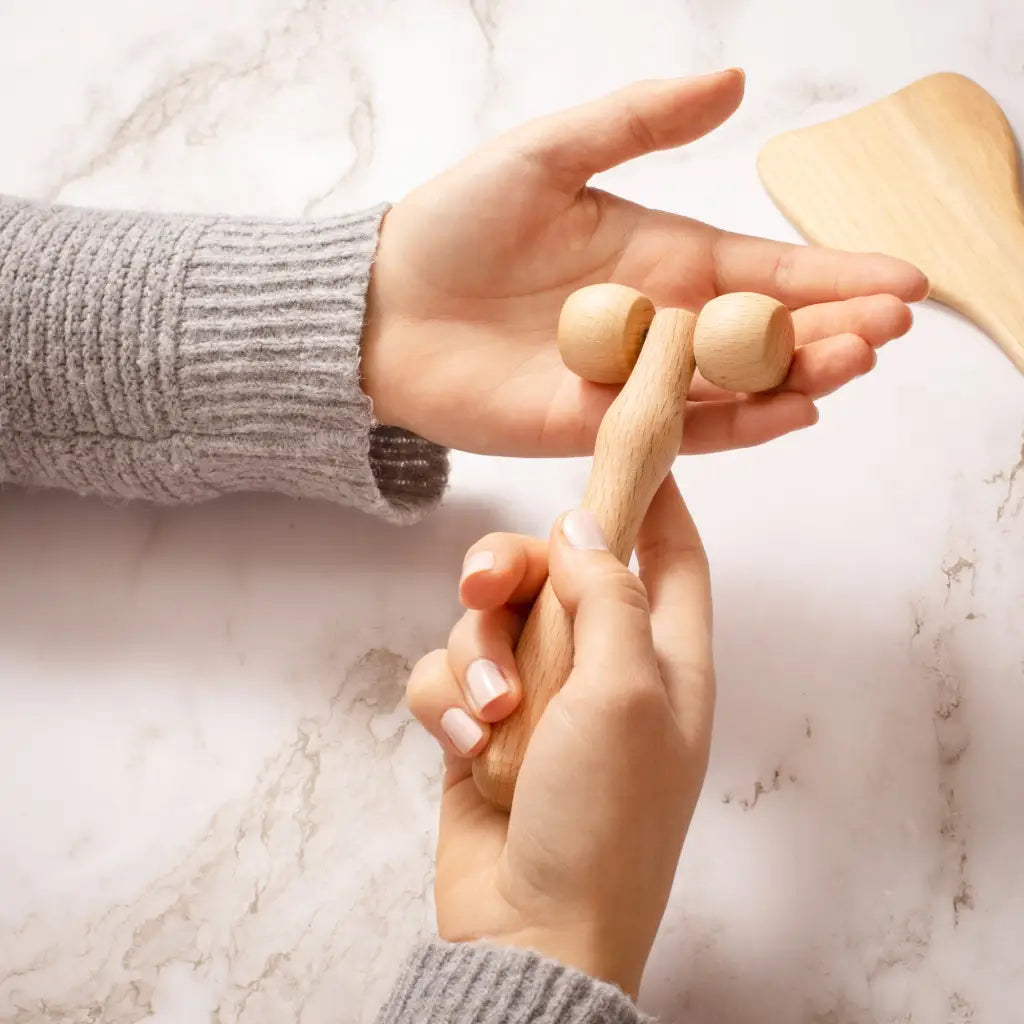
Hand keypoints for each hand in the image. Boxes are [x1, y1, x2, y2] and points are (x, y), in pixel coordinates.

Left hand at [363, 70, 927, 456]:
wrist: (384, 306)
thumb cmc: (458, 223)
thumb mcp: (549, 155)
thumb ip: (638, 123)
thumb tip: (734, 82)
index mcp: (660, 257)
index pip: (765, 270)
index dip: (833, 273)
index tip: (903, 278)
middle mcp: (660, 324)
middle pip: (765, 334)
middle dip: (833, 328)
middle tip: (891, 325)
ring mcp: (633, 381)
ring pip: (735, 385)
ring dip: (799, 375)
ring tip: (855, 359)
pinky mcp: (596, 427)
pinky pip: (680, 431)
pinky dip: (737, 425)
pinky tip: (789, 410)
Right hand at [406, 476, 713, 997]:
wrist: (530, 929)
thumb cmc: (602, 820)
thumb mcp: (626, 695)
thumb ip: (610, 598)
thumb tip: (587, 527)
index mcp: (664, 657)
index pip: (673, 556)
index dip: (654, 499)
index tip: (627, 449)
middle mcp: (604, 668)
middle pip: (555, 571)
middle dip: (512, 571)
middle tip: (486, 587)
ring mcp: (539, 696)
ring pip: (488, 619)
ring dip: (476, 656)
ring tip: (490, 713)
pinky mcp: (481, 724)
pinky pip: (448, 674)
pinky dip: (448, 702)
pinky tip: (464, 746)